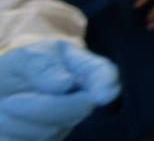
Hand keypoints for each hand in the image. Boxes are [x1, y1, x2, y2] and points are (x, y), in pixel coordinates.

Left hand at [0, 40, 118, 140]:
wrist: (2, 89)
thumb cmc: (21, 67)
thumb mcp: (28, 57)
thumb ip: (44, 65)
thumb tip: (67, 84)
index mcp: (83, 68)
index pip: (103, 74)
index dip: (106, 83)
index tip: (103, 94)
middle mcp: (82, 98)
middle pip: (79, 108)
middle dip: (43, 108)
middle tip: (9, 103)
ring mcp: (66, 122)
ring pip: (51, 131)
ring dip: (18, 121)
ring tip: (5, 106)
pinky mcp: (49, 139)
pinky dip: (12, 134)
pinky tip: (6, 121)